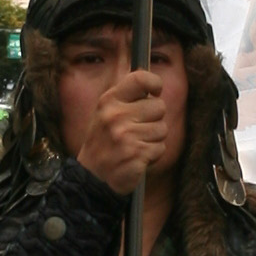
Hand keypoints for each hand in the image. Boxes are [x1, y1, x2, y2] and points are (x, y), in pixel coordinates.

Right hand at [77, 70, 180, 196]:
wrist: (92, 177)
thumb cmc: (104, 141)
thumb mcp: (106, 112)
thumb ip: (127, 97)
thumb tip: (154, 83)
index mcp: (109, 101)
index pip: (140, 78)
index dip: (154, 83)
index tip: (155, 92)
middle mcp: (117, 116)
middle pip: (159, 106)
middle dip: (154, 119)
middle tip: (138, 129)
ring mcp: (126, 136)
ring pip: (162, 129)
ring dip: (154, 139)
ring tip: (136, 145)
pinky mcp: (136, 155)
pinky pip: (161, 148)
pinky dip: (153, 155)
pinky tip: (138, 158)